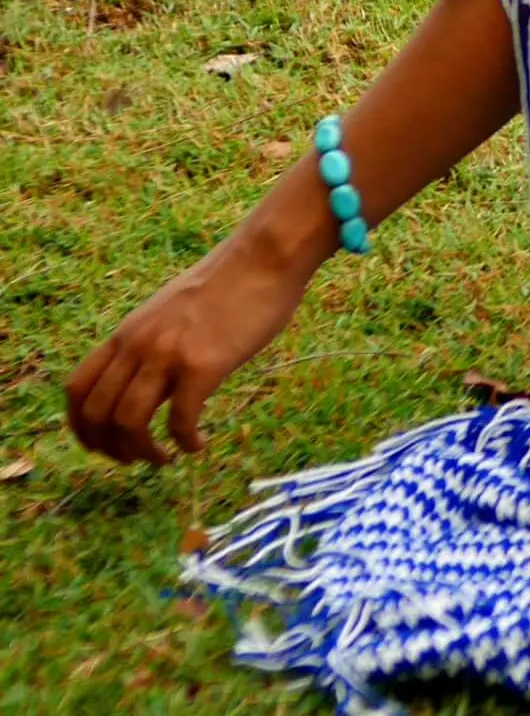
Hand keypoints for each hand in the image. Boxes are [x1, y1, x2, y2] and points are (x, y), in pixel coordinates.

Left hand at [66, 232, 312, 465]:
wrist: (265, 256)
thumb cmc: (229, 281)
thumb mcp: (172, 310)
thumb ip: (153, 343)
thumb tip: (152, 381)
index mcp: (128, 332)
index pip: (77, 389)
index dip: (81, 427)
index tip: (101, 445)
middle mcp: (138, 345)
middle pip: (98, 415)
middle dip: (110, 448)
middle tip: (135, 458)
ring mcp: (168, 354)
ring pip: (129, 424)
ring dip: (142, 452)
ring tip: (163, 458)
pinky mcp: (203, 364)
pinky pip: (180, 420)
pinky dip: (184, 442)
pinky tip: (198, 443)